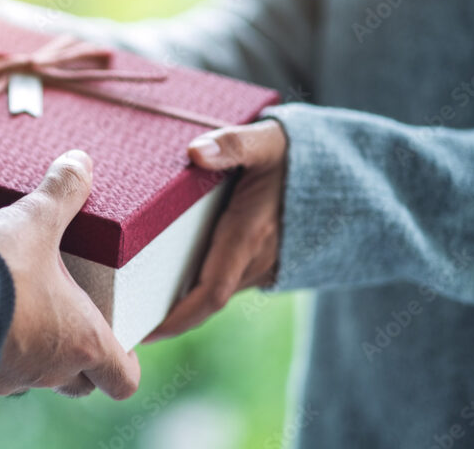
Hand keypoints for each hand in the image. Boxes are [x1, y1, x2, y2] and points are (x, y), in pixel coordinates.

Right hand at [0, 150, 140, 399]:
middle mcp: (52, 369)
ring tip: (25, 311)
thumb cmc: (1, 273)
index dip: (125, 361)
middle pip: (81, 383)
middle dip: (80, 357)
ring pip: (37, 377)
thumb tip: (80, 161)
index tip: (117, 338)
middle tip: (70, 319)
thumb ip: (62, 192)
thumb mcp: (35, 221)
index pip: (123, 378)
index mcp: (83, 340)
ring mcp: (12, 377)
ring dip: (36, 351)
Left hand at [144, 120, 286, 342]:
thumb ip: (233, 144)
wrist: (347, 170)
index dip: (179, 318)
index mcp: (249, 234)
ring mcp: (265, 262)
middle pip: (207, 298)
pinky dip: (201, 284)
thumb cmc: (298, 152)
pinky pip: (228, 279)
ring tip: (138, 301)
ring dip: (184, 300)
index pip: (211, 292)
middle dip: (170, 315)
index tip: (148, 333)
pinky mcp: (266, 259)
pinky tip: (169, 278)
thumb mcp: (266, 140)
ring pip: (217, 288)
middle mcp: (258, 257)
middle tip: (127, 322)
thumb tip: (195, 152)